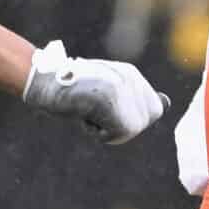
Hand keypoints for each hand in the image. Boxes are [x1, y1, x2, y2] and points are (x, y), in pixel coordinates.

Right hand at [23, 41, 170, 143]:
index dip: (130, 117)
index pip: (154, 111)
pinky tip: (82, 114)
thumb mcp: (106, 90)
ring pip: (129, 130)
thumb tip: (166, 103)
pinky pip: (114, 135)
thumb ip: (134, 98)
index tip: (105, 107)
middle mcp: (131, 78)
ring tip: (87, 109)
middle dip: (120, 125)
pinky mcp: (110, 101)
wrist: (42, 81)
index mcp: (132, 74)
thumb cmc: (69, 89)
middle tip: (95, 109)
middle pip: (143, 123)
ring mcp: (121, 89)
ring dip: (106, 128)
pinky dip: (96, 132)